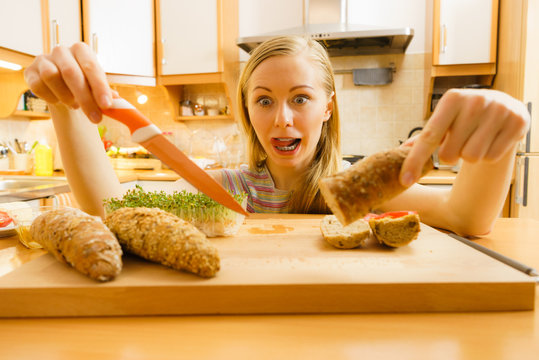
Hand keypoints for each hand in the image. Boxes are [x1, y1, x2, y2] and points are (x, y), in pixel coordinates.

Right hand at [23, 42, 111, 122]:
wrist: (62, 87)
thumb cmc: (84, 85)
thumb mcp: (97, 87)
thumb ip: (106, 93)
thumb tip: (116, 101)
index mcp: (81, 50)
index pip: (91, 66)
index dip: (99, 87)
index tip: (107, 105)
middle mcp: (61, 51)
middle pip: (71, 73)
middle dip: (85, 99)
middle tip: (96, 119)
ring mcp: (43, 59)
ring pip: (52, 77)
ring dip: (66, 97)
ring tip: (75, 105)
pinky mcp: (30, 72)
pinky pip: (38, 86)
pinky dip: (51, 98)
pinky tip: (59, 101)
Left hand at [400, 89, 529, 185]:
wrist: (504, 105)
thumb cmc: (465, 117)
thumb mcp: (445, 120)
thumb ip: (424, 137)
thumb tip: (399, 151)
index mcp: (452, 99)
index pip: (428, 137)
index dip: (414, 161)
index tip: (404, 181)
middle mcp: (475, 101)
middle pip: (449, 154)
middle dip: (451, 155)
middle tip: (461, 141)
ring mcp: (498, 110)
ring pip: (471, 157)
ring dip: (470, 156)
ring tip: (476, 139)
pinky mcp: (517, 122)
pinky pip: (492, 158)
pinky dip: (489, 156)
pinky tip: (492, 140)